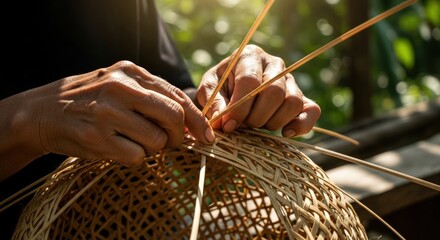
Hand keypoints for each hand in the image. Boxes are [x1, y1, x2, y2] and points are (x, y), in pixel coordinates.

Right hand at [2, 61, 213, 169]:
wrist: (42, 112)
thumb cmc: (89, 100)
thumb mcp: (119, 83)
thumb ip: (151, 95)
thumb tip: (189, 118)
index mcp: (130, 72)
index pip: (176, 96)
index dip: (196, 118)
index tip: (206, 135)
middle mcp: (121, 89)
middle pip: (173, 116)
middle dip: (180, 136)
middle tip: (174, 143)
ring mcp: (108, 114)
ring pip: (157, 141)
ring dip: (153, 148)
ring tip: (134, 141)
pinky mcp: (98, 139)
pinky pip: (137, 157)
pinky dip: (134, 157)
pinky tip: (118, 148)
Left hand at [197, 45, 320, 136]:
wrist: (231, 90)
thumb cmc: (219, 88)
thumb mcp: (208, 90)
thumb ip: (213, 102)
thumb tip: (223, 120)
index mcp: (249, 56)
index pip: (250, 82)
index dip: (239, 107)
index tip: (229, 125)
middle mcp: (274, 64)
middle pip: (274, 92)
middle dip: (256, 117)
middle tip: (243, 125)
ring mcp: (290, 80)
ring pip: (292, 102)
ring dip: (273, 122)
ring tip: (257, 125)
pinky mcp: (302, 97)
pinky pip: (312, 110)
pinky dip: (301, 125)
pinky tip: (285, 133)